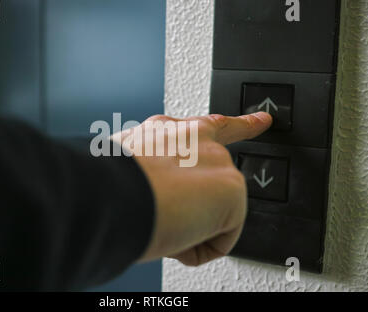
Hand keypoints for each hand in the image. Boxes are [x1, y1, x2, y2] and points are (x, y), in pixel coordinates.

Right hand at [113, 112, 271, 265]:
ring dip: (192, 224)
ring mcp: (214, 160)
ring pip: (213, 207)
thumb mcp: (123, 171)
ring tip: (162, 221)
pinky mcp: (231, 188)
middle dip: (238, 150)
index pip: (205, 127)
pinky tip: (173, 235)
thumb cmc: (105, 184)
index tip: (262, 119)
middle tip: (259, 126)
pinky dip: (194, 247)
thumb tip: (162, 205)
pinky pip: (218, 237)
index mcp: (163, 134)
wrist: (110, 193)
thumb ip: (149, 176)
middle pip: (224, 154)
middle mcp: (192, 138)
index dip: (239, 123)